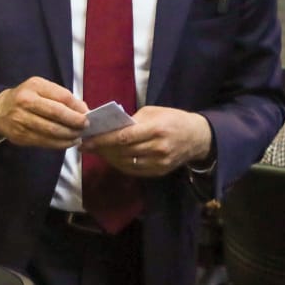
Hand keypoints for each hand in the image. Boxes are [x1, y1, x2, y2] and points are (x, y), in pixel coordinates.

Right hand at [0, 77, 86, 149]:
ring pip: (52, 131)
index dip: (77, 107)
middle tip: (86, 126)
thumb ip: (61, 96)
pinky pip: (45, 142)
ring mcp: (22, 121)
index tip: (87, 114)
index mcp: (34, 87)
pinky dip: (60, 144)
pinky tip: (68, 142)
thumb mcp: (41, 88)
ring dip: (70, 135)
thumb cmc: (25, 97)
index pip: (61, 97)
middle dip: (75, 122)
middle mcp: (25, 103)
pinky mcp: (21, 136)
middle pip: (57, 114)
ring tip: (79, 136)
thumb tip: (83, 109)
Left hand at [82, 106, 210, 176]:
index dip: (103, 140)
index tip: (87, 140)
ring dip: (108, 158)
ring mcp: (159, 163)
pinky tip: (111, 158)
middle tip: (87, 145)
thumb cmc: (173, 119)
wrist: (198, 137)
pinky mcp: (159, 172)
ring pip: (126, 163)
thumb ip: (133, 120)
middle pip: (122, 151)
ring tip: (97, 151)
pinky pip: (134, 170)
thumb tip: (110, 128)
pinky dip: (120, 164)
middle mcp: (157, 148)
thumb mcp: (154, 112)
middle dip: (102, 149)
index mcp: (156, 129)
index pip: (123, 137)